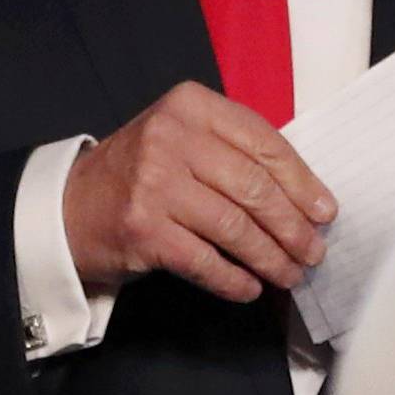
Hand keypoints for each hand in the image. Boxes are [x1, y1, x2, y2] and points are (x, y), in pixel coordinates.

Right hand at [63, 84, 334, 305]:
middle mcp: (171, 138)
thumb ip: (233, 152)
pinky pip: (205, 261)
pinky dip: (234, 280)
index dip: (302, 182)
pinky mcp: (143, 230)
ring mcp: (154, 184)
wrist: (69, 208)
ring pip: (235, 228)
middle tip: (313, 252)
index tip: (325, 212)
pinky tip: (250, 289)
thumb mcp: (183, 140)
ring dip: (270, 258)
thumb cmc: (140, 174)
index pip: (263, 143)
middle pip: (254, 188)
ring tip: (289, 275)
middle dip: (292, 227)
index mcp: (190, 106)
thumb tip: (305, 198)